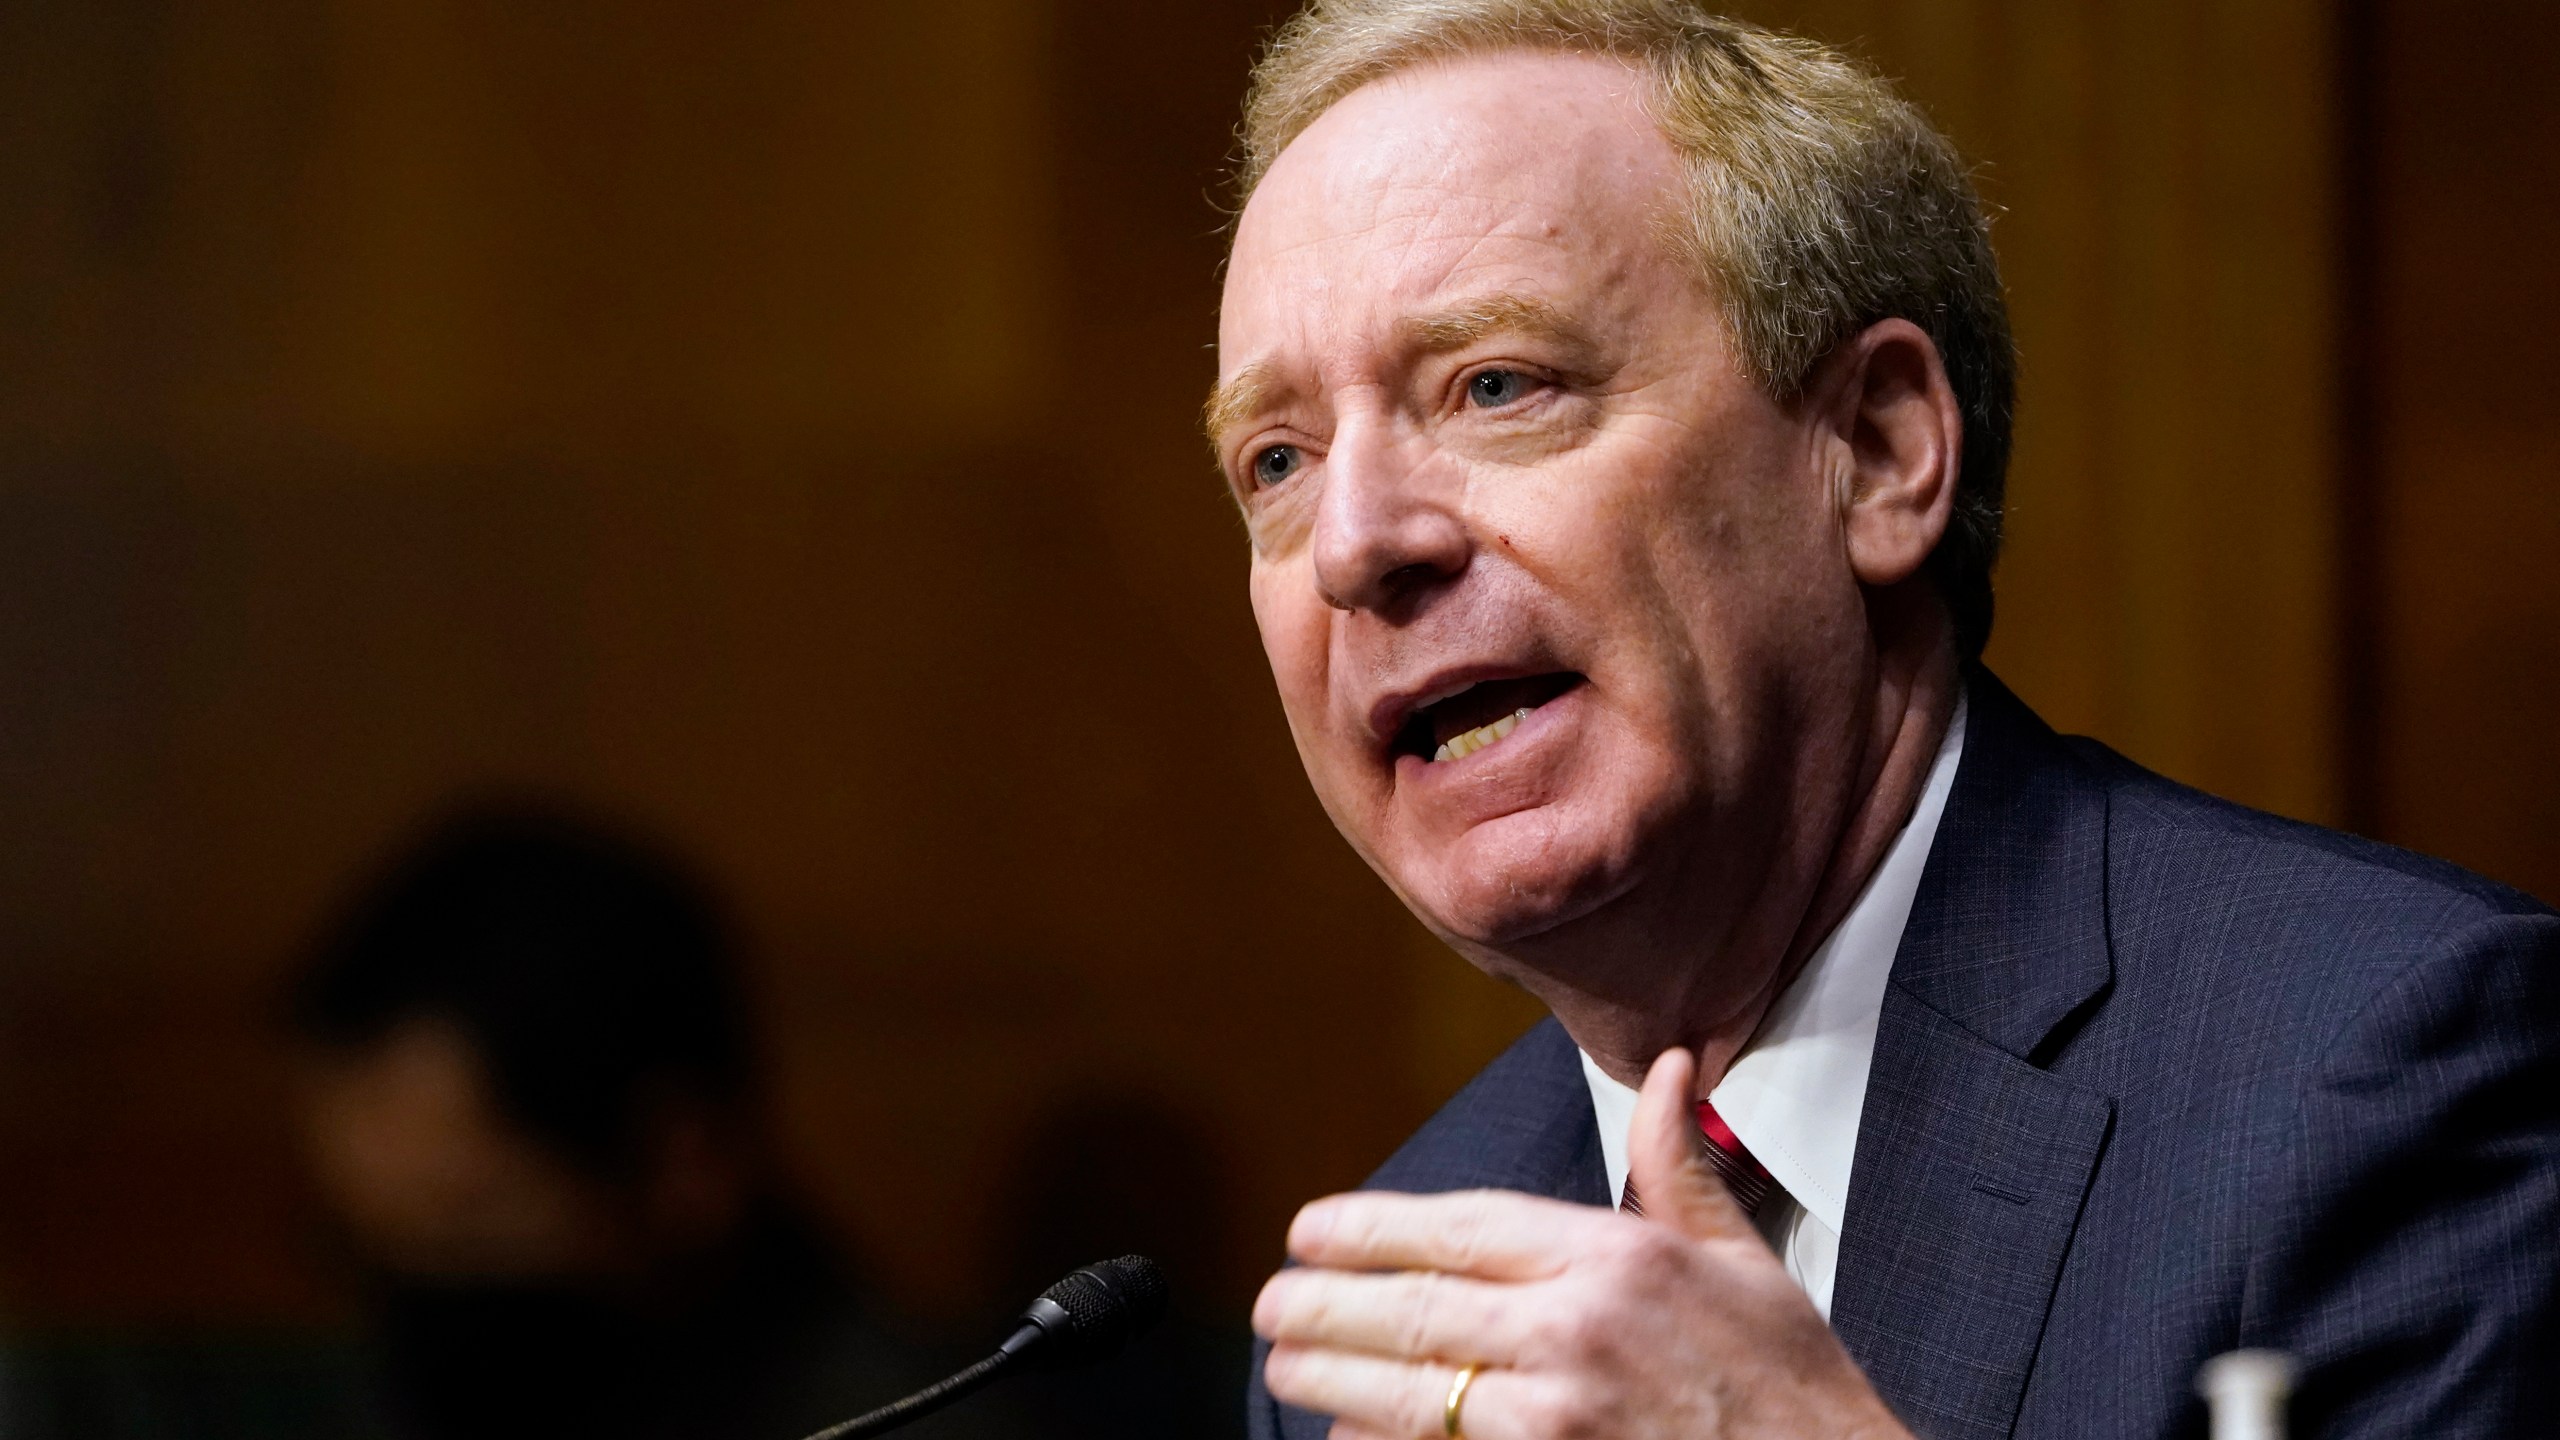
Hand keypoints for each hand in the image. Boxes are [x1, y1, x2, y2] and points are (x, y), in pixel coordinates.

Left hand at [1253, 1047, 1913, 1439]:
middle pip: (1414, 1306)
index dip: (1368, 1227)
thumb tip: (1670, 1070)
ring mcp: (1562, 1415)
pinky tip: (1349, 1435)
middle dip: (1326, 1303)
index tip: (1311, 1228)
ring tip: (1285, 1362)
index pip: (1458, 1226)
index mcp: (1618, 1255)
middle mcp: (1579, 1328)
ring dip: (1332, 1376)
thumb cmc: (1793, 1386)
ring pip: (1411, 1387)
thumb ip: (1676, 1165)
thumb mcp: (1742, 1257)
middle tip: (1272, 1300)